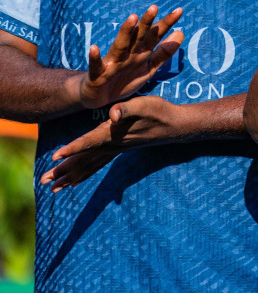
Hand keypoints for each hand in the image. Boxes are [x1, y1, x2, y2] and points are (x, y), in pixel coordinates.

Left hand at [40, 95, 186, 190]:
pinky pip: (97, 165)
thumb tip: (114, 114)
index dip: (72, 149)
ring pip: (89, 166)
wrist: (177, 125)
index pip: (89, 142)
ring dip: (71, 177)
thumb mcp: (144, 104)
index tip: (55, 157)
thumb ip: (127, 108)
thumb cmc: (160, 111)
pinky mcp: (120, 150)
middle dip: (64, 171)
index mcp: (114, 133)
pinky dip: (85, 174)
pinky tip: (75, 182)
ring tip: (54, 188)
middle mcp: (112, 145)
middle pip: (84, 160)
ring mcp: (116, 150)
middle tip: (44, 181)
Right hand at [76, 5, 184, 109]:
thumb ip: (164, 52)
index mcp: (140, 53)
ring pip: (120, 46)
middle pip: (139, 36)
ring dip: (125, 32)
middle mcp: (127, 54)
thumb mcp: (149, 68)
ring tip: (132, 18)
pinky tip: (94, 48)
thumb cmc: (125, 79)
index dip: (166, 24)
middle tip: (155, 7)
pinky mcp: (97, 75)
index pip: (155, 36)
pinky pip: (96, 66)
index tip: (179, 11)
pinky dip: (95, 58)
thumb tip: (181, 33)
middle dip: (147, 22)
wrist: (101, 98)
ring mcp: (112, 63)